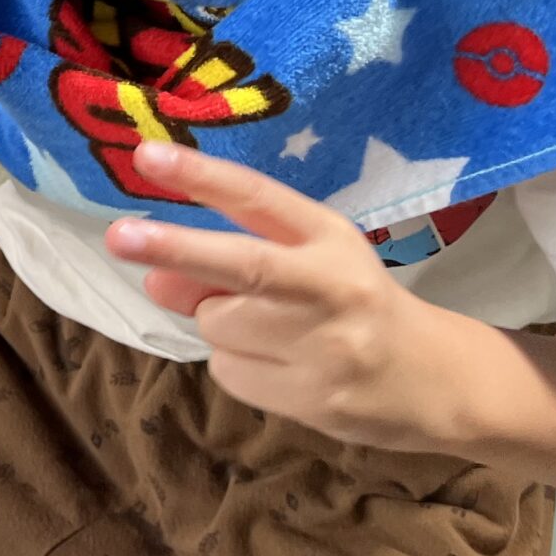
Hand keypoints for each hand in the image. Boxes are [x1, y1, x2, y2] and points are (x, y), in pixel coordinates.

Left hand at [104, 142, 464, 449]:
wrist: (435, 381)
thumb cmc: (352, 303)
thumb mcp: (305, 261)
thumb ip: (229, 258)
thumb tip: (153, 274)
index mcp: (329, 237)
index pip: (259, 198)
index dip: (202, 176)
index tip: (148, 156)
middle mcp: (330, 286)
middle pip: (240, 264)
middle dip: (176, 248)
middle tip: (120, 237)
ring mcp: (325, 347)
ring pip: (218, 326)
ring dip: (220, 327)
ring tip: (272, 334)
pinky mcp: (314, 399)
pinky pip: (230, 374)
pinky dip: (237, 368)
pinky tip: (281, 367)